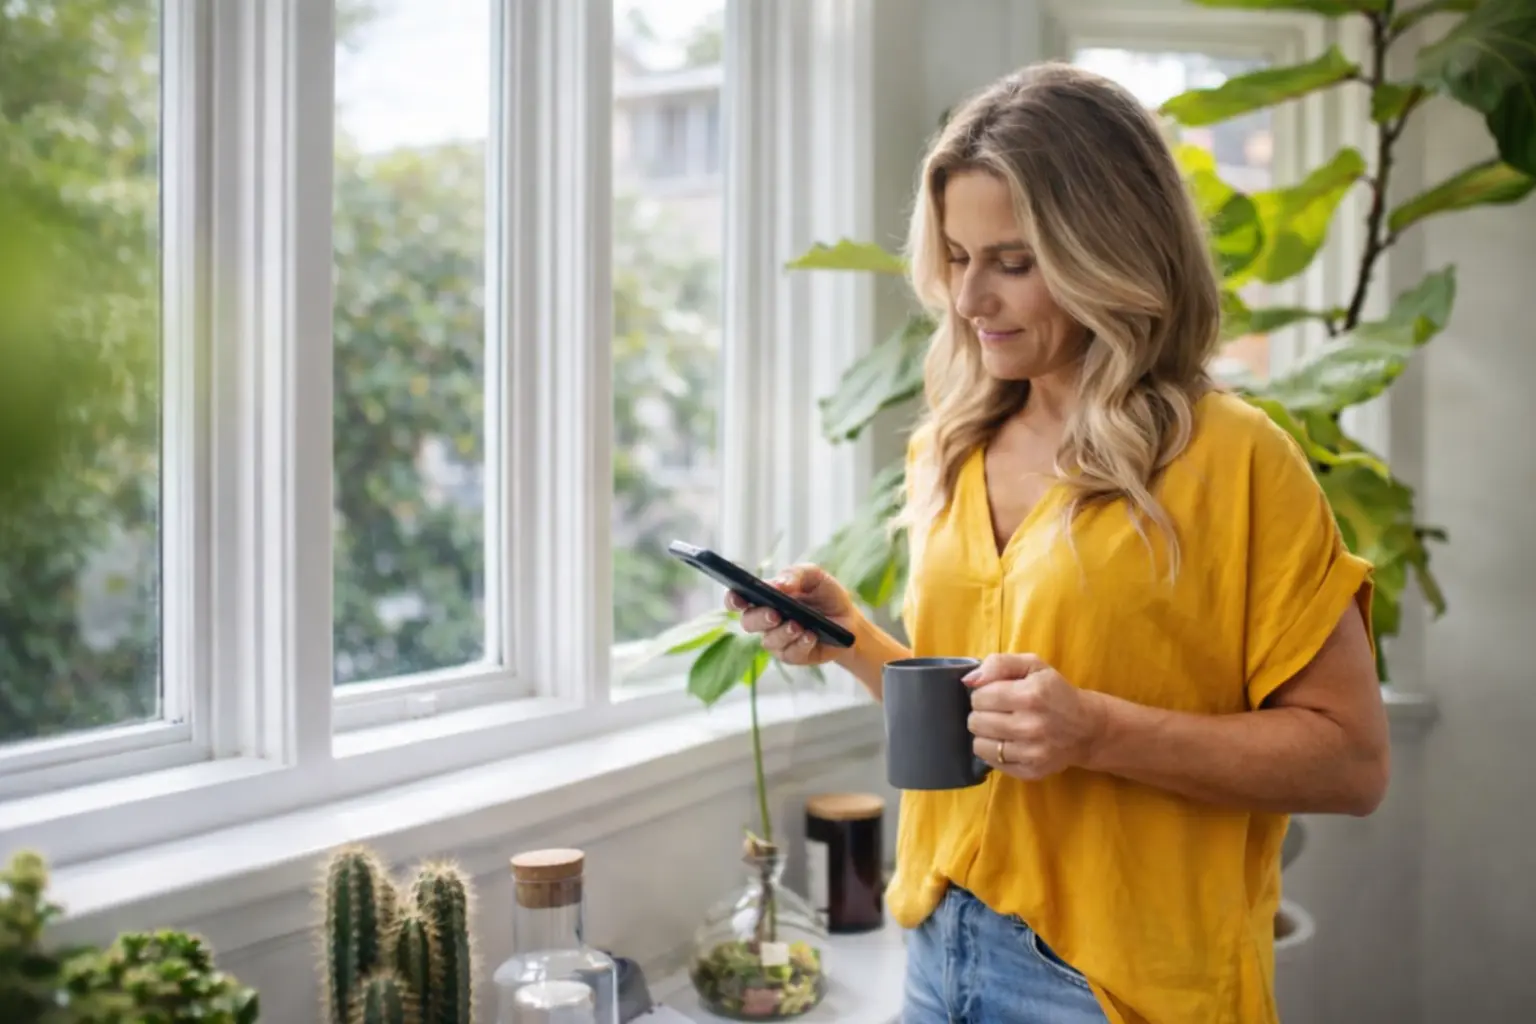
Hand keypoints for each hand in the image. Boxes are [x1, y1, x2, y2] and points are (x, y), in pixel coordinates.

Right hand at [727, 563, 859, 667]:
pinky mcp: (793, 656)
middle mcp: (765, 621)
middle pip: (748, 623)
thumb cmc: (825, 595)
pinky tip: (811, 636)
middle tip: (775, 613)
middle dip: (760, 618)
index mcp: (764, 598)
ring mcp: (777, 641)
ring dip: (783, 633)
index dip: (733, 599)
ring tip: (799, 625)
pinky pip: (790, 654)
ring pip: (769, 641)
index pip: (738, 599)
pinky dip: (801, 644)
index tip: (738, 596)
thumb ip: (795, 575)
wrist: (848, 619)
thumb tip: (779, 584)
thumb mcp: (814, 576)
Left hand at [964, 654, 1105, 779]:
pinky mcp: (1030, 772)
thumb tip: (969, 680)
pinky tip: (1008, 741)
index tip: (995, 694)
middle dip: (982, 713)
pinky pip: (992, 763)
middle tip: (998, 711)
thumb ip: (999, 664)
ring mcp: (1031, 753)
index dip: (982, 693)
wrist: (1086, 728)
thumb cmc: (1055, 692)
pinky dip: (994, 752)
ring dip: (986, 734)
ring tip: (1001, 726)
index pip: (979, 697)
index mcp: (1031, 695)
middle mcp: (1030, 726)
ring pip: (979, 744)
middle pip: (976, 721)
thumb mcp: (1033, 666)